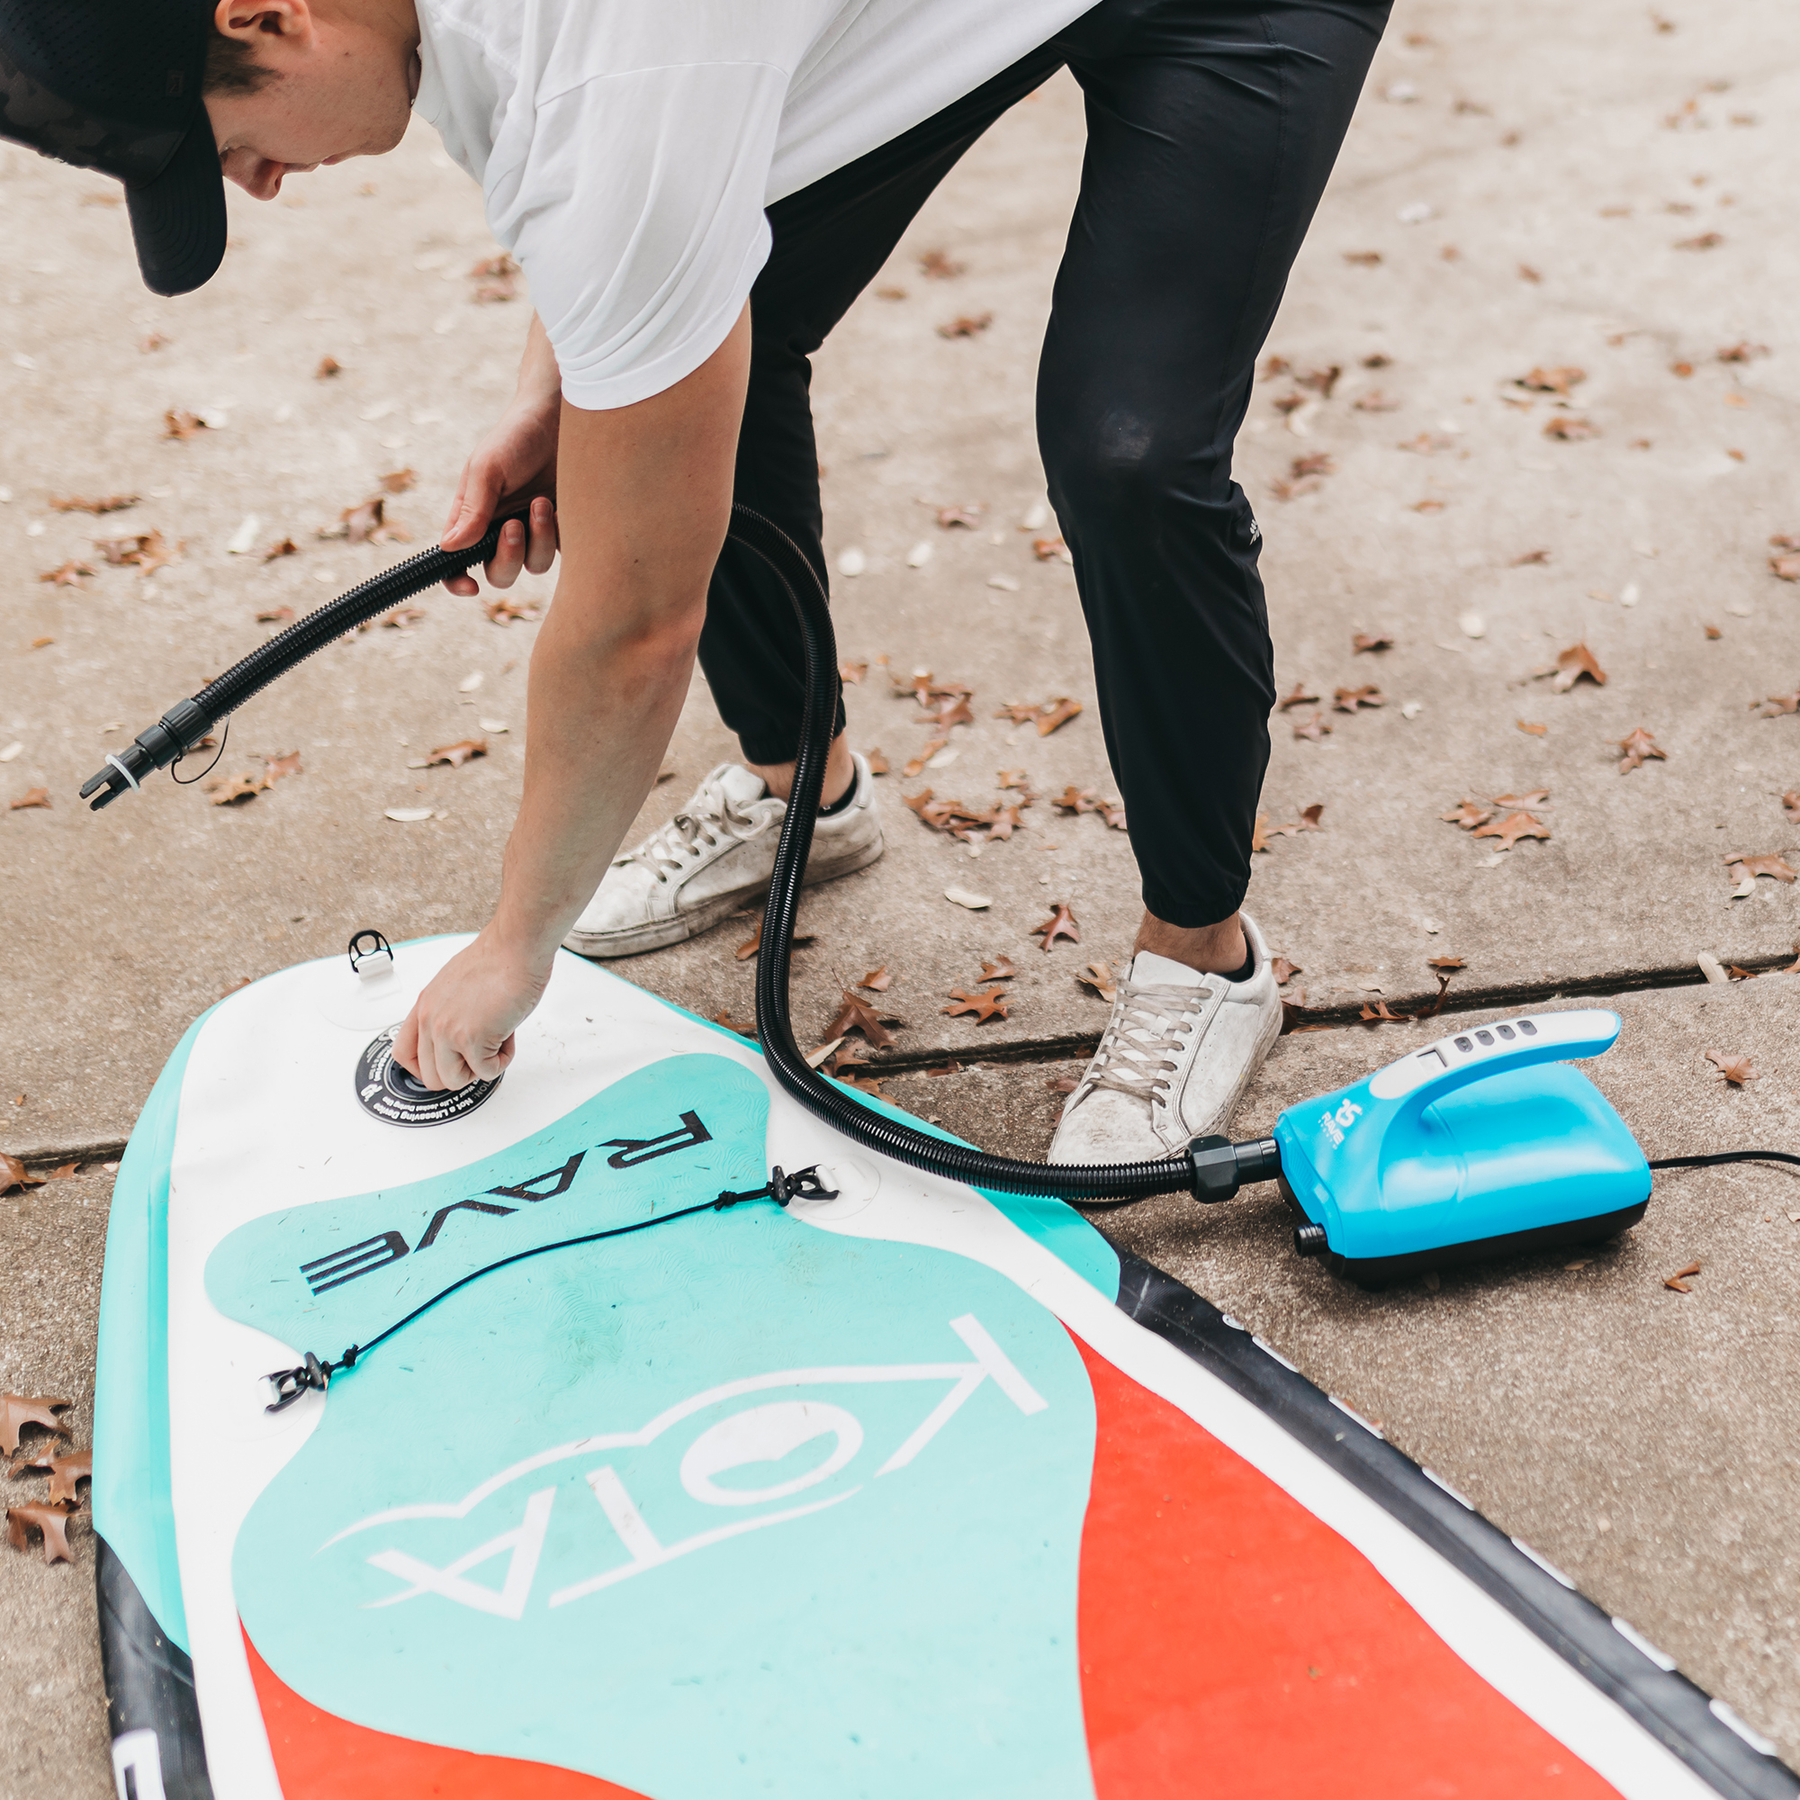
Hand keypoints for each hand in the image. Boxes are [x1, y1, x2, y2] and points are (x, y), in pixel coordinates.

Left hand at [392, 931, 550, 1089]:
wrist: (516, 947)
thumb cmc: (498, 959)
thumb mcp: (456, 985)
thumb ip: (448, 1012)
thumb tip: (459, 1033)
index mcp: (424, 1006)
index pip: (404, 1054)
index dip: (425, 1068)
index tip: (445, 1065)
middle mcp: (431, 1020)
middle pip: (430, 1076)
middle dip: (460, 1071)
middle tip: (479, 1053)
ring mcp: (448, 1032)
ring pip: (453, 1081)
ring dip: (479, 1069)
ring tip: (494, 1042)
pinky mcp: (473, 1039)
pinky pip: (486, 1072)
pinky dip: (503, 1060)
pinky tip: (508, 1035)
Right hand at [440, 428, 560, 597]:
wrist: (560, 418)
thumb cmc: (515, 437)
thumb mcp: (487, 468)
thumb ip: (472, 509)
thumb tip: (449, 548)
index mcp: (471, 518)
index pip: (456, 561)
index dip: (458, 581)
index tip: (471, 586)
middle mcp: (499, 530)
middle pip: (500, 573)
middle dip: (508, 557)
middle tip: (514, 525)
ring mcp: (532, 531)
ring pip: (534, 565)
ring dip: (538, 540)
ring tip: (542, 503)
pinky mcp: (562, 527)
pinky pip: (561, 551)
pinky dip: (560, 534)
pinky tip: (559, 506)